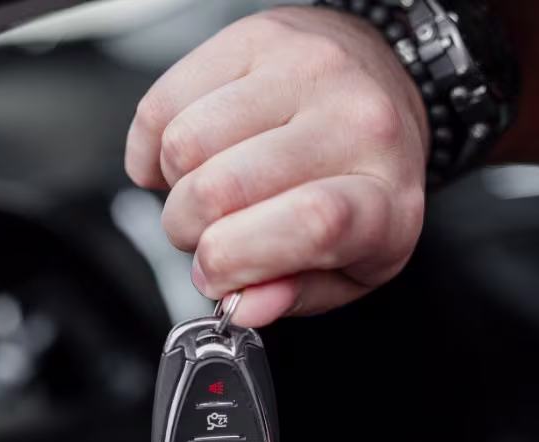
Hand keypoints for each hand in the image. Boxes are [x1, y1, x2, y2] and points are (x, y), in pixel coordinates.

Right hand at [125, 7, 429, 326]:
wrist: (381, 88)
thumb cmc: (361, 183)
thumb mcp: (350, 265)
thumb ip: (294, 295)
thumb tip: (244, 306)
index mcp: (385, 195)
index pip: (314, 222)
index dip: (240, 259)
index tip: (218, 275)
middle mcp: (355, 121)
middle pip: (224, 189)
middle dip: (190, 232)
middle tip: (209, 235)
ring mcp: (304, 70)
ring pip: (184, 144)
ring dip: (174, 185)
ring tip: (204, 188)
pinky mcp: (256, 38)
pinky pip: (164, 103)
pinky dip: (153, 144)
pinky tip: (184, 157)